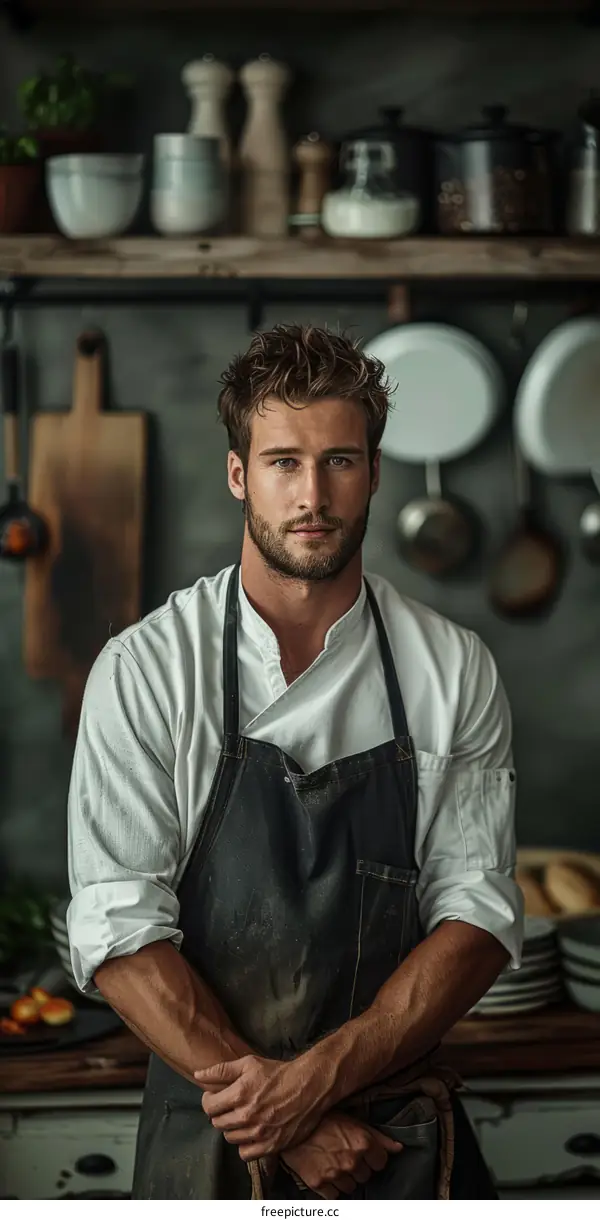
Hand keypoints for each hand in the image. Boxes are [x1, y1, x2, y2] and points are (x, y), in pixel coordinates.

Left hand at [194, 1054, 327, 1158]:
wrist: (309, 1086)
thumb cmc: (278, 1073)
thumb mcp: (249, 1063)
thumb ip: (221, 1070)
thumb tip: (198, 1075)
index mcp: (240, 1094)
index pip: (209, 1107)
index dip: (208, 1101)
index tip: (215, 1097)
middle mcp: (247, 1115)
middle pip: (217, 1123)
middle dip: (219, 1114)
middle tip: (229, 1106)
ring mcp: (259, 1133)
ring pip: (230, 1138)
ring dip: (232, 1128)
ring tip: (241, 1118)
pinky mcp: (271, 1145)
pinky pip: (245, 1154)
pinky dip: (245, 1145)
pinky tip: (250, 1133)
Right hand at [281, 1110, 402, 1199]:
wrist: (289, 1123)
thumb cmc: (321, 1118)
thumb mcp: (352, 1120)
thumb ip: (378, 1136)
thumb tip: (398, 1148)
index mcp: (362, 1142)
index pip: (381, 1162)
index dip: (372, 1157)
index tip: (363, 1152)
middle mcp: (352, 1160)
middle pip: (366, 1176)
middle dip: (358, 1167)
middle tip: (344, 1154)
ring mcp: (335, 1174)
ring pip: (351, 1187)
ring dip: (345, 1178)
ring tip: (333, 1162)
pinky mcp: (319, 1184)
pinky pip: (334, 1195)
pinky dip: (331, 1187)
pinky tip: (325, 1171)